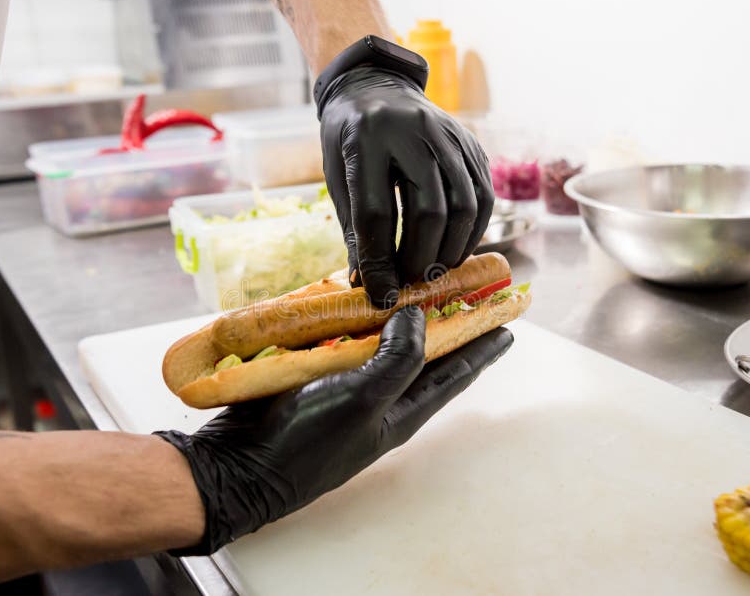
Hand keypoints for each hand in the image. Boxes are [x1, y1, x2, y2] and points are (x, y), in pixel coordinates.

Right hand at [156, 306, 512, 555]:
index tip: (508, 324)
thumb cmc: (310, 440)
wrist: (241, 464)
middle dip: (444, 323)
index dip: (482, 347)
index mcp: (401, 410)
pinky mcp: (312, 374)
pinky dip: (352, 316)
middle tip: (464, 290)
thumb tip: (417, 316)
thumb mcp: (365, 400)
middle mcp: (378, 397)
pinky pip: (341, 338)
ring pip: (380, 342)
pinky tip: (354, 296)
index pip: (455, 373)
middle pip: (422, 353)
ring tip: (412, 285)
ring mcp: (344, 385)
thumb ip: (400, 358)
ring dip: (395, 315)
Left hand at [319, 66, 494, 307]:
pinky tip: (454, 247)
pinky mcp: (470, 143)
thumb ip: (355, 230)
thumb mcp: (338, 178)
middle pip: (429, 210)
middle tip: (411, 282)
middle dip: (421, 258)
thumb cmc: (349, 139)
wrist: (374, 86)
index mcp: (366, 139)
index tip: (381, 294)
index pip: (376, 213)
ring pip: (464, 205)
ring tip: (433, 270)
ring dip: (451, 249)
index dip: (379, 262)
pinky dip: (472, 231)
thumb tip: (368, 285)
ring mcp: (449, 134)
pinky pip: (483, 195)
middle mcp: (413, 131)